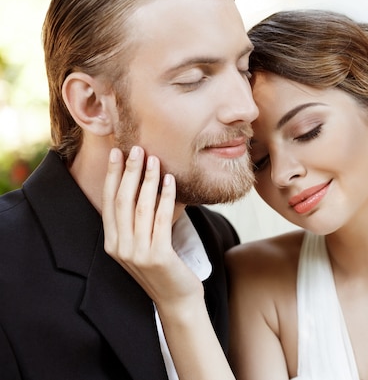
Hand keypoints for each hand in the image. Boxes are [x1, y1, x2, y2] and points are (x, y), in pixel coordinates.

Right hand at [102, 146, 202, 308]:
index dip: (112, 176)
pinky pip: (161, 219)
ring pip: (141, 207)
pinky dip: (166, 197)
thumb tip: (147, 183)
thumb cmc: (164, 268)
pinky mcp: (157, 256)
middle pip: (122, 201)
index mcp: (112, 243)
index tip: (116, 153)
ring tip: (155, 159)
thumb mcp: (144, 243)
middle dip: (129, 172)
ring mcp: (137, 253)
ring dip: (148, 180)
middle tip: (137, 148)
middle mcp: (119, 248)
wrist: (177, 300)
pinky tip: (171, 181)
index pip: (108, 203)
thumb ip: (139, 221)